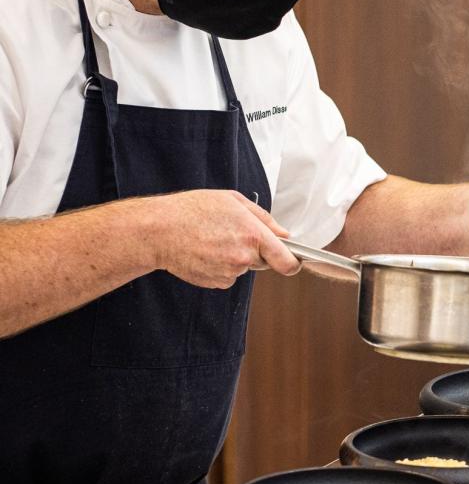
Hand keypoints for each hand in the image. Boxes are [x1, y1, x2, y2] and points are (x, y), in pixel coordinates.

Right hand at [148, 190, 300, 287]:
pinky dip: (221, 267)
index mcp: (253, 235)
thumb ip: (264, 218)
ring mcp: (230, 272)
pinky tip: (205, 252)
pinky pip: (228, 276)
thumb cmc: (191, 211)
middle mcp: (244, 257)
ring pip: (244, 268)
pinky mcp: (216, 282)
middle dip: (256, 251)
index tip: (295, 262)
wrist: (158, 231)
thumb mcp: (232, 201)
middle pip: (264, 261)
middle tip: (232, 235)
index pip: (286, 260)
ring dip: (235, 257)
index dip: (293, 263)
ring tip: (212, 240)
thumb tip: (284, 233)